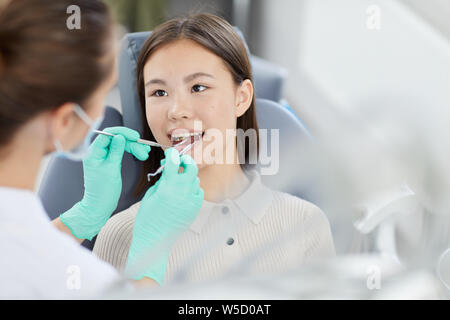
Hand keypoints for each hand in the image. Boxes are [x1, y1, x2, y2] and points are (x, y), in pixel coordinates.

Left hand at [60, 127, 150, 239]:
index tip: (135, 136)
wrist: (99, 205)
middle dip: (131, 143)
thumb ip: (116, 151)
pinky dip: (130, 152)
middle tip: (144, 150)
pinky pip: (121, 152)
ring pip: (121, 145)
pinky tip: (140, 155)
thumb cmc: (103, 190)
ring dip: (134, 148)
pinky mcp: (109, 162)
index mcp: (93, 152)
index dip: (122, 133)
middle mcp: (97, 152)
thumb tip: (119, 136)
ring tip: (145, 154)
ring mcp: (104, 157)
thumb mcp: (111, 169)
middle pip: (116, 139)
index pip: (108, 134)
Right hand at [125, 148, 203, 283]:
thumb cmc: (147, 220)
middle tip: (179, 162)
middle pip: (191, 167)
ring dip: (187, 176)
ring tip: (178, 180)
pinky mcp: (195, 209)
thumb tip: (168, 171)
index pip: (173, 162)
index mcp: (167, 188)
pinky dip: (193, 189)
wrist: (154, 241)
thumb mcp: (149, 196)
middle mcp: (182, 193)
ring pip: (195, 180)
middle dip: (185, 161)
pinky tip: (184, 192)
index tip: (170, 153)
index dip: (172, 154)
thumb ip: (161, 181)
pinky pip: (198, 192)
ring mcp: (191, 201)